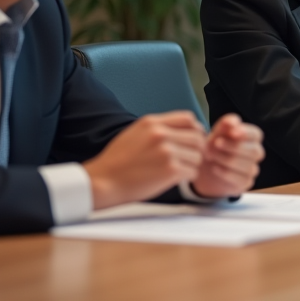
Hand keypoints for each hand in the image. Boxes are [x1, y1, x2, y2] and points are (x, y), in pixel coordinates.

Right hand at [84, 111, 206, 209]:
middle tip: (190, 159)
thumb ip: (157, 128)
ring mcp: (167, 152)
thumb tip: (182, 129)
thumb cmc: (117, 161)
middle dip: (197, 149)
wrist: (102, 182)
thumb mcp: (134, 133)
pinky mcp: (170, 170)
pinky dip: (187, 177)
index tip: (193, 140)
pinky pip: (192, 172)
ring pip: (197, 156)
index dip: (195, 130)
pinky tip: (175, 179)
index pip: (188, 119)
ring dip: (192, 165)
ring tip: (178, 170)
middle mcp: (161, 134)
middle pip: (197, 137)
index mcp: (152, 123)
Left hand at [189, 114, 264, 198]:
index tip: (232, 132)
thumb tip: (233, 121)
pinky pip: (240, 179)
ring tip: (211, 155)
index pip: (256, 134)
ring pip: (247, 166)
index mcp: (252, 138)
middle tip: (215, 144)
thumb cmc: (214, 147)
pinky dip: (225, 173)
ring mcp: (252, 169)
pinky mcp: (246, 183)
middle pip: (254, 151)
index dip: (246, 133)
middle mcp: (256, 153)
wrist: (205, 168)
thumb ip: (225, 125)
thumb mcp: (217, 133)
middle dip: (233, 147)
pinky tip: (215, 168)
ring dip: (226, 160)